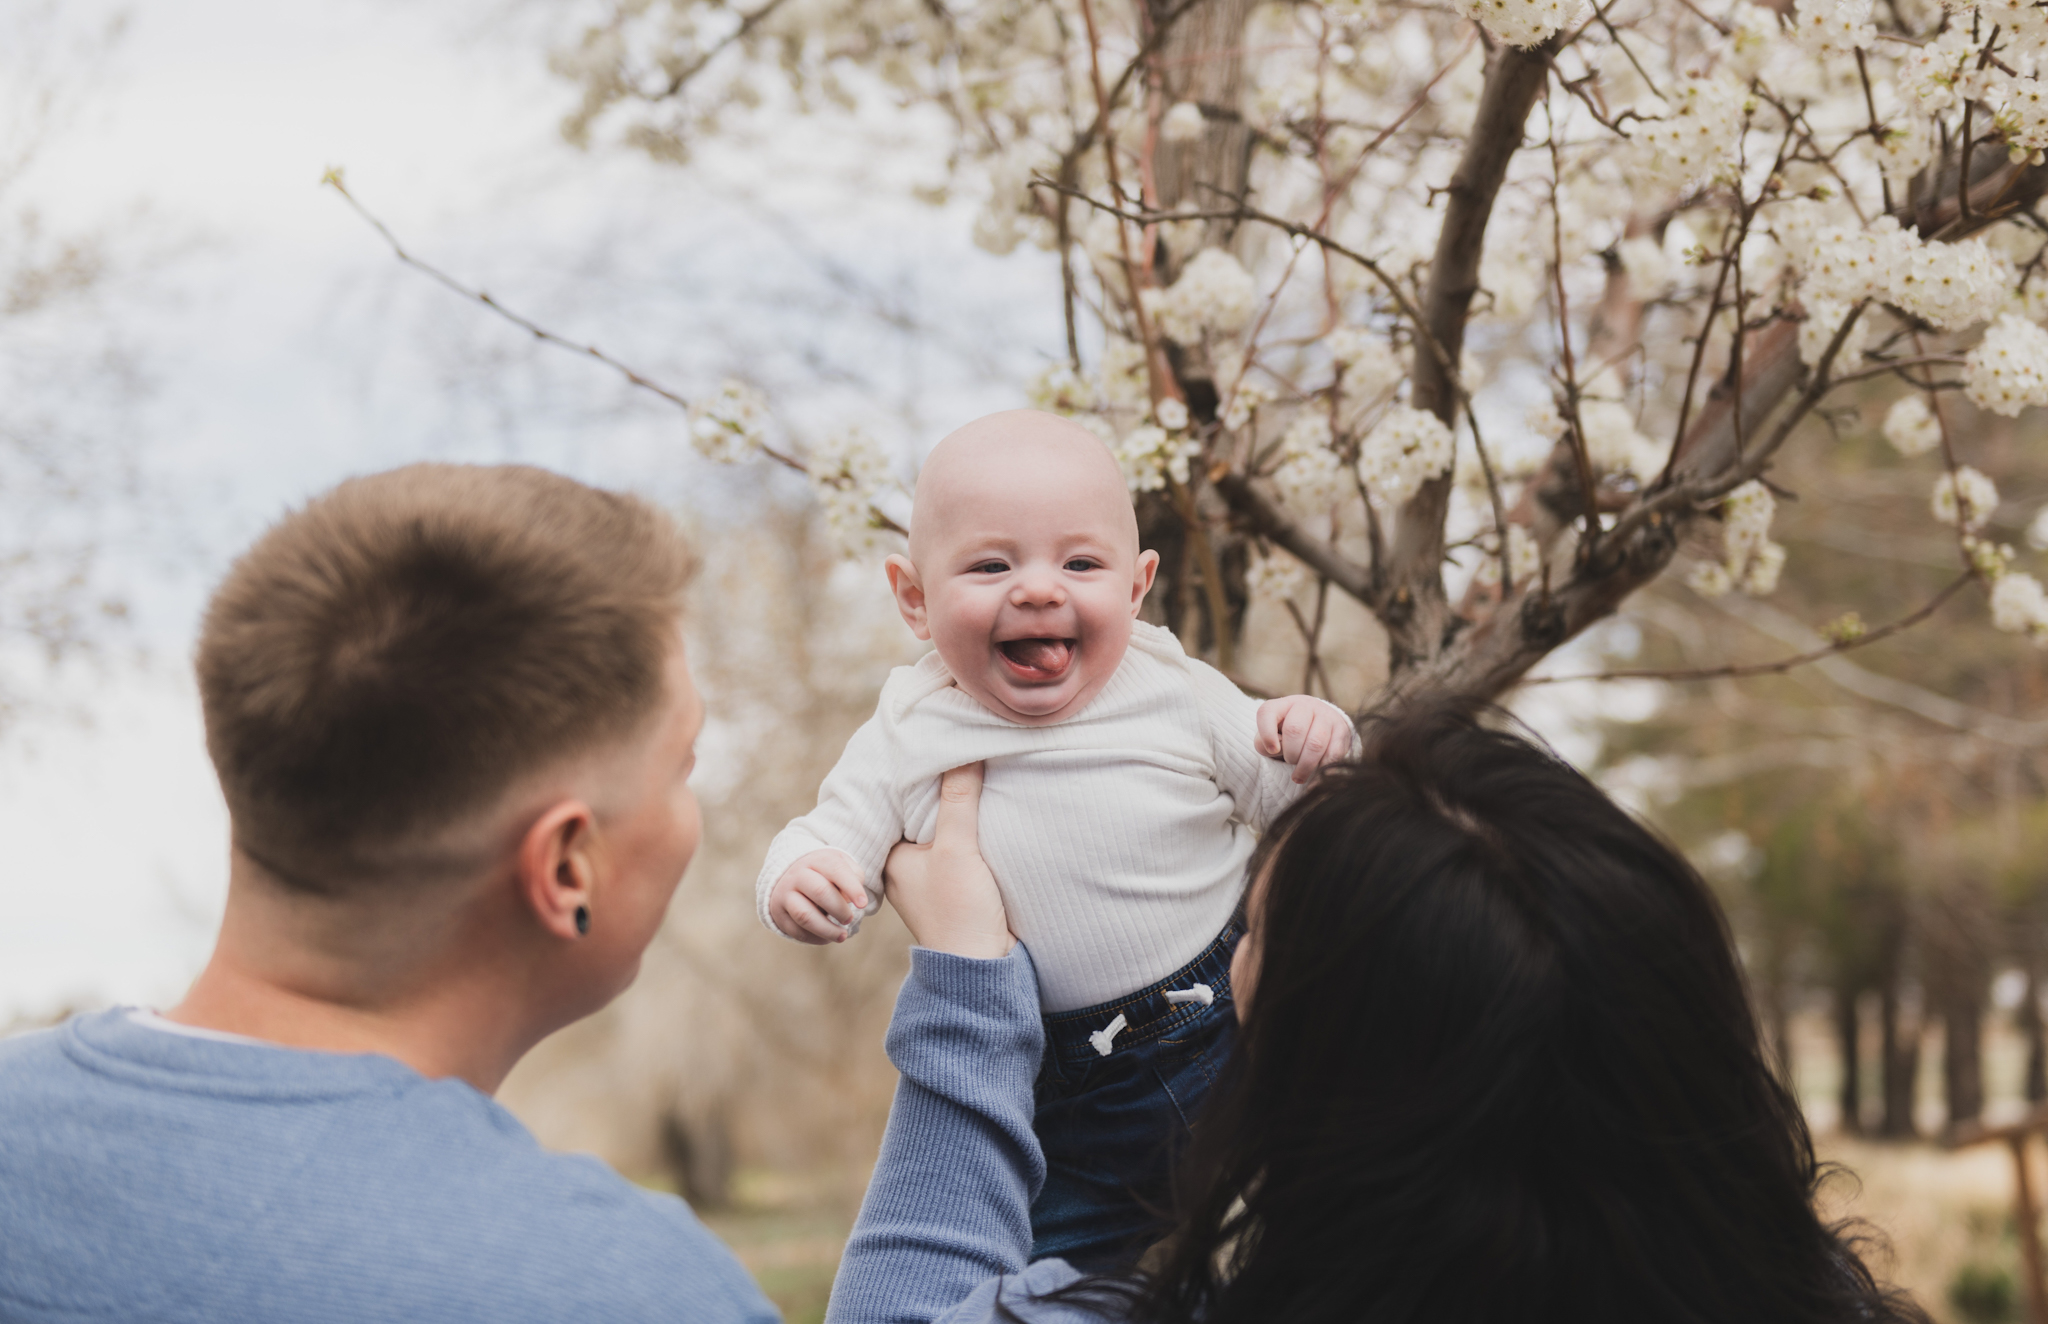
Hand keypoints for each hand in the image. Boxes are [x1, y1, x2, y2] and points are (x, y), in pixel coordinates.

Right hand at [768, 849, 869, 943]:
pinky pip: (796, 930)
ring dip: (827, 929)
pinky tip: (827, 938)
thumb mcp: (841, 866)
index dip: (852, 887)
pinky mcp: (778, 913)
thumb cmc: (825, 874)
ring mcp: (785, 894)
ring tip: (842, 936)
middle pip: (820, 891)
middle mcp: (798, 874)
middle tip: (849, 919)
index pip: (835, 869)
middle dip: (839, 909)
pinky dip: (814, 938)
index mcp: (817, 860)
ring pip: (804, 915)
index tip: (863, 904)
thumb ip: (853, 877)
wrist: (791, 875)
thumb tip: (851, 899)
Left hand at [884, 763, 1013, 958]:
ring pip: (943, 833)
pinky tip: (987, 815)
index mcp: (893, 857)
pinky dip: (971, 832)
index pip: (901, 805)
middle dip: (941, 793)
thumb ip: (958, 801)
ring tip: (976, 777)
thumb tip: (963, 754)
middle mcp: (907, 867)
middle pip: (923, 817)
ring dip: (959, 813)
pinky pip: (961, 848)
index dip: (918, 778)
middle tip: (957, 756)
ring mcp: (932, 879)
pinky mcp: (956, 888)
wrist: (982, 966)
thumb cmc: (959, 911)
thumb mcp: (957, 849)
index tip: (934, 749)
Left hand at [1255, 695, 1353, 784]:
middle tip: (1290, 762)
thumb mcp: (1271, 738)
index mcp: (1282, 705)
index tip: (1271, 751)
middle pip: (1294, 730)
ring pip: (1315, 744)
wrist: (1320, 726)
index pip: (1267, 713)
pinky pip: (1333, 753)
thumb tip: (1274, 748)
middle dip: (1290, 754)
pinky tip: (1317, 772)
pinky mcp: (1342, 730)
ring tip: (1299, 776)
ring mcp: (1326, 716)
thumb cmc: (1288, 737)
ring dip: (1305, 765)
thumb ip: (1263, 744)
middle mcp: (1305, 705)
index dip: (1266, 734)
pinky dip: (1322, 768)